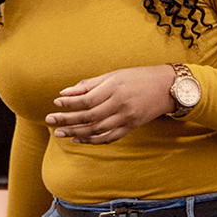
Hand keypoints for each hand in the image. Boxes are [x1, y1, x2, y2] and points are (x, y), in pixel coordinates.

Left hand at [44, 65, 176, 144]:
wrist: (167, 87)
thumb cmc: (137, 77)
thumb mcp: (113, 75)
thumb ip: (88, 85)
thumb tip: (64, 92)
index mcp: (114, 88)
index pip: (86, 100)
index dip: (69, 103)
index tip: (55, 102)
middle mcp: (120, 105)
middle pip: (88, 117)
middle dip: (67, 120)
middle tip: (50, 121)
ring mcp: (127, 118)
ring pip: (97, 130)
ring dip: (76, 133)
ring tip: (60, 133)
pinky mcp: (131, 127)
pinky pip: (109, 138)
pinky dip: (92, 141)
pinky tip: (79, 139)